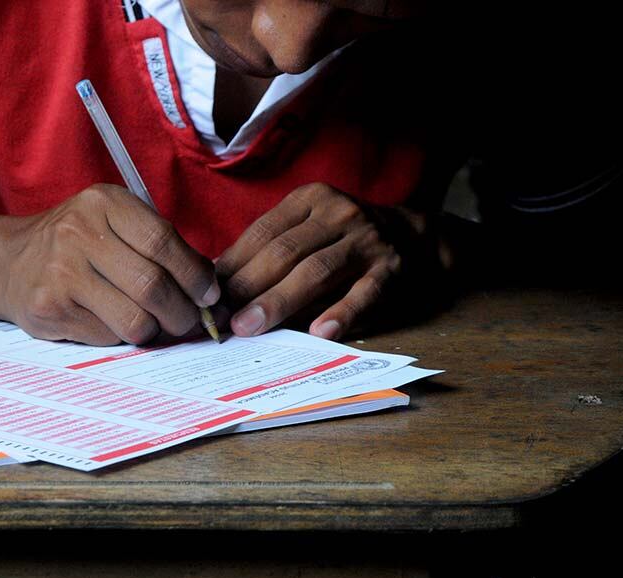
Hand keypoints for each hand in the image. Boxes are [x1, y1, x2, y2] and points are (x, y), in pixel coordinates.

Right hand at [0, 184, 219, 345]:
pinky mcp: (50, 309)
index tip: (209, 295)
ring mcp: (60, 273)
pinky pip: (108, 336)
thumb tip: (209, 287)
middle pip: (153, 286)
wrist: (8, 261)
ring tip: (158, 326)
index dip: (195, 275)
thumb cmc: (76, 244)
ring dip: (157, 331)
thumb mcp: (112, 222)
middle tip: (191, 321)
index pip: (164, 242)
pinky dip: (123, 337)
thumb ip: (158, 245)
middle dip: (183, 312)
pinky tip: (115, 323)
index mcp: (103, 203)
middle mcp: (78, 233)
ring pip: (135, 319)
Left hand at [216, 182, 439, 340]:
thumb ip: (268, 250)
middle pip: (284, 252)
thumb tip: (215, 279)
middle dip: (247, 286)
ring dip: (279, 301)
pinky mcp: (391, 270)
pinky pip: (364, 293)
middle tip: (220, 318)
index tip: (206, 294)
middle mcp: (339, 213)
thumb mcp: (307, 229)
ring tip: (250, 327)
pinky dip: (341, 313)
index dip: (232, 264)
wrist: (415, 236)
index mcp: (310, 200)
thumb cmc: (342, 239)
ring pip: (316, 271)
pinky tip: (320, 333)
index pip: (262, 232)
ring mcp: (367, 241)